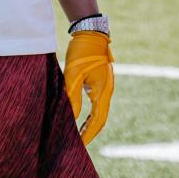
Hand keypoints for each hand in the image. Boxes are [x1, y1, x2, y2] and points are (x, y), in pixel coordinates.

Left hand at [63, 30, 113, 146]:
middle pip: (101, 119)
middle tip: (79, 144)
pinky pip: (98, 104)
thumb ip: (72, 97)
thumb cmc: (82, 52)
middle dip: (90, 132)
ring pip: (100, 112)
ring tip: (79, 135)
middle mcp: (107, 91)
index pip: (97, 120)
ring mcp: (106, 87)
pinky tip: (81, 118)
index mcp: (103, 91)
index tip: (80, 144)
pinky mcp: (101, 82)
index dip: (88, 134)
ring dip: (90, 124)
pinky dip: (90, 114)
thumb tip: (70, 117)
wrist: (91, 33)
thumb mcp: (73, 75)